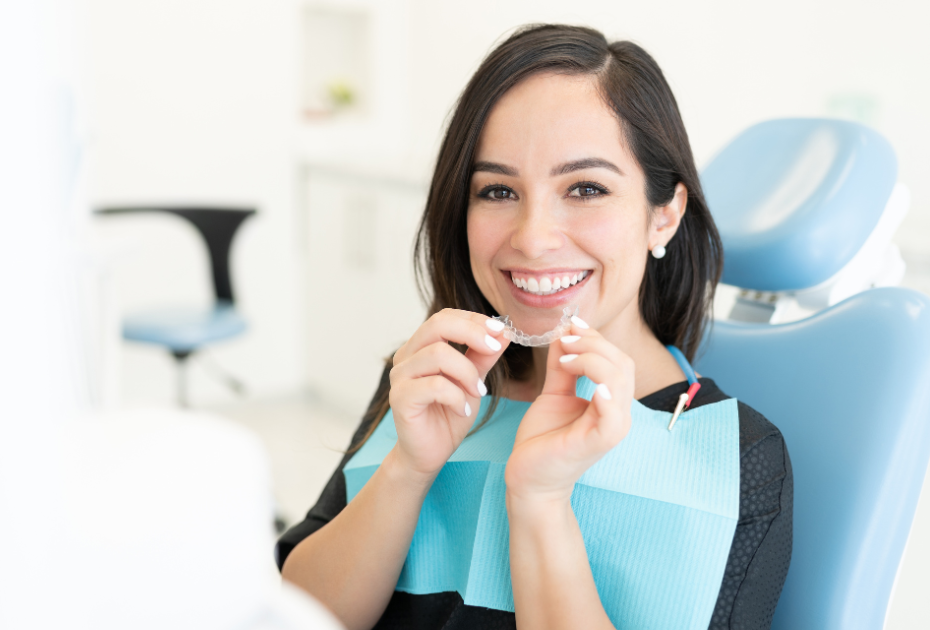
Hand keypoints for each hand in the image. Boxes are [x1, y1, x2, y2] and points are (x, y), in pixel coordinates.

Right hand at [389, 309, 509, 476]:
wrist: (430, 453)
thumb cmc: (449, 415)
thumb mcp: (473, 381)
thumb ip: (484, 356)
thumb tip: (504, 331)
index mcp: (421, 346)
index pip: (445, 317)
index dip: (474, 320)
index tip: (501, 331)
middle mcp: (406, 356)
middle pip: (437, 324)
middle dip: (472, 333)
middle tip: (494, 349)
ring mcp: (400, 376)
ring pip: (438, 354)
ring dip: (467, 372)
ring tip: (478, 393)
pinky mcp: (400, 398)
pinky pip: (434, 386)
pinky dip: (456, 397)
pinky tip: (464, 410)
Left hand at [505, 318, 633, 502]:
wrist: (529, 477)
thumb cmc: (543, 439)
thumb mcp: (554, 393)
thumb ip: (563, 366)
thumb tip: (565, 332)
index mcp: (611, 401)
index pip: (617, 359)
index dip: (596, 338)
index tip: (570, 325)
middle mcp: (618, 413)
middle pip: (622, 364)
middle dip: (594, 344)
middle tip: (565, 340)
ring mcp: (612, 429)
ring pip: (619, 380)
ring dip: (592, 360)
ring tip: (566, 358)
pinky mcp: (599, 442)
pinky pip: (613, 416)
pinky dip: (606, 394)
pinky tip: (590, 384)